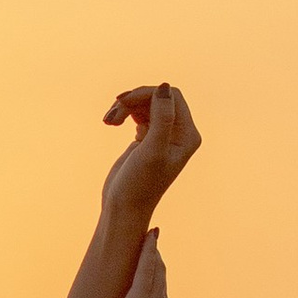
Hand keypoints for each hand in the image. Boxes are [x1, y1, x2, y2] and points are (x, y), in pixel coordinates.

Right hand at [101, 82, 200, 220]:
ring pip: (145, 103)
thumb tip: (165, 88)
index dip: (147, 94)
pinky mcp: (146, 137)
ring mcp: (162, 134)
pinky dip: (123, 113)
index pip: (172, 97)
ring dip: (125, 107)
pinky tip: (111, 122)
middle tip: (112, 116)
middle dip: (133, 100)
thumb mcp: (152, 151)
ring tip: (109, 120)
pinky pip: (137, 112)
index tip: (123, 103)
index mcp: (188, 136)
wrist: (123, 209)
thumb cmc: (139, 185)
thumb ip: (162, 118)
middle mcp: (179, 134)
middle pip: (158, 97)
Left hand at [108, 231, 176, 297]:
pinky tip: (147, 237)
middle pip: (162, 280)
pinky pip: (145, 269)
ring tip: (150, 236)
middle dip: (158, 262)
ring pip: (155, 271)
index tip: (158, 271)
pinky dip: (147, 252)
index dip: (160, 283)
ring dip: (153, 253)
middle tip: (154, 244)